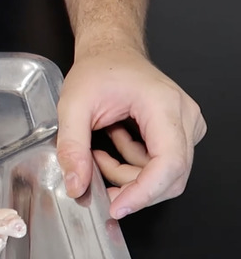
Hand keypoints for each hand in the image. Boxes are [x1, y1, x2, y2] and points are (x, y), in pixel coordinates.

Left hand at [56, 48, 206, 218]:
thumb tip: (76, 185)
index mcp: (164, 105)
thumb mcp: (72, 105)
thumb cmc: (98, 69)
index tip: (117, 207)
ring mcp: (185, 126)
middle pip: (171, 176)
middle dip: (131, 189)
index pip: (169, 163)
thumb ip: (72, 147)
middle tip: (96, 184)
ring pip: (164, 176)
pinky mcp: (178, 134)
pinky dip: (131, 166)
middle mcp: (184, 117)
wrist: (111, 50)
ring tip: (98, 152)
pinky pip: (159, 166)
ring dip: (127, 175)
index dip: (144, 192)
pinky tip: (112, 145)